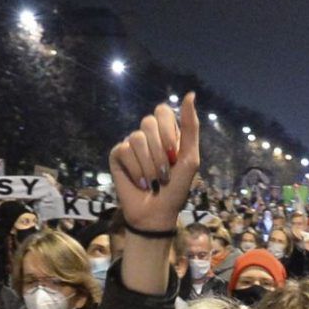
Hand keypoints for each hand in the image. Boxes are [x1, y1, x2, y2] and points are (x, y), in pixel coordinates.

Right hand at [108, 92, 199, 231]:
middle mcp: (147, 136)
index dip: (168, 132)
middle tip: (164, 172)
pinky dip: (135, 170)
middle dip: (159, 152)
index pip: (162, 111)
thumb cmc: (176, 189)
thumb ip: (191, 127)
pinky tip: (139, 182)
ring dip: (148, 165)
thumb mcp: (190, 158)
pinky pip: (123, 151)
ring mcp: (131, 144)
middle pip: (148, 122)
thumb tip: (190, 94)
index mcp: (166, 132)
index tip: (174, 154)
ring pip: (136, 138)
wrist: (157, 213)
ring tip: (152, 181)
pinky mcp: (117, 156)